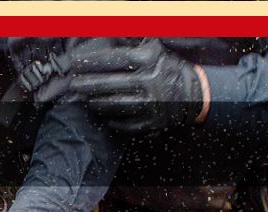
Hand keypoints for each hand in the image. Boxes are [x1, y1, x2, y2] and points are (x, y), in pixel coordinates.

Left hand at [34, 38, 206, 134]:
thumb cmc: (168, 67)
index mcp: (150, 60)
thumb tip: (106, 32)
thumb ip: (131, 41)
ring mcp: (150, 105)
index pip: (114, 59)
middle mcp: (150, 82)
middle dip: (86, 84)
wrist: (195, 94)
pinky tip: (102, 112)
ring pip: (112, 105)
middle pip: (108, 84)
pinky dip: (110, 118)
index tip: (75, 62)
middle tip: (72, 84)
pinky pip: (122, 123)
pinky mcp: (150, 123)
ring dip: (94, 101)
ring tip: (85, 97)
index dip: (91, 61)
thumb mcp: (154, 48)